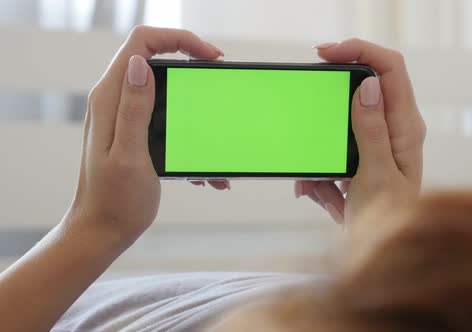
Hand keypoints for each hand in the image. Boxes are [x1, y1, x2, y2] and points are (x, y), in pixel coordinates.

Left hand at [64, 26, 223, 245]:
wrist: (102, 229)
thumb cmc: (114, 201)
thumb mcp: (130, 155)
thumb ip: (133, 109)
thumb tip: (139, 64)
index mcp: (110, 99)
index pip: (141, 44)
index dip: (178, 40)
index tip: (209, 56)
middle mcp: (114, 101)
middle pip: (155, 59)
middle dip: (191, 65)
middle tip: (217, 80)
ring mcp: (124, 116)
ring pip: (164, 90)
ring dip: (192, 107)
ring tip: (214, 134)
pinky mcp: (134, 132)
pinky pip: (165, 118)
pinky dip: (188, 134)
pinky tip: (203, 169)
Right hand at [295, 39, 425, 225]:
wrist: (383, 258)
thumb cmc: (391, 223)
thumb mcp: (376, 175)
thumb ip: (372, 130)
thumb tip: (368, 86)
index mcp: (405, 127)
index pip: (389, 69)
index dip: (360, 51)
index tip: (326, 54)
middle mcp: (394, 131)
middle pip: (360, 95)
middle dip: (328, 111)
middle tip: (309, 124)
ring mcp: (376, 148)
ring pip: (338, 129)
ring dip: (320, 156)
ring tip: (318, 187)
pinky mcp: (360, 164)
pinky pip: (331, 156)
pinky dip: (320, 176)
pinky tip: (323, 198)